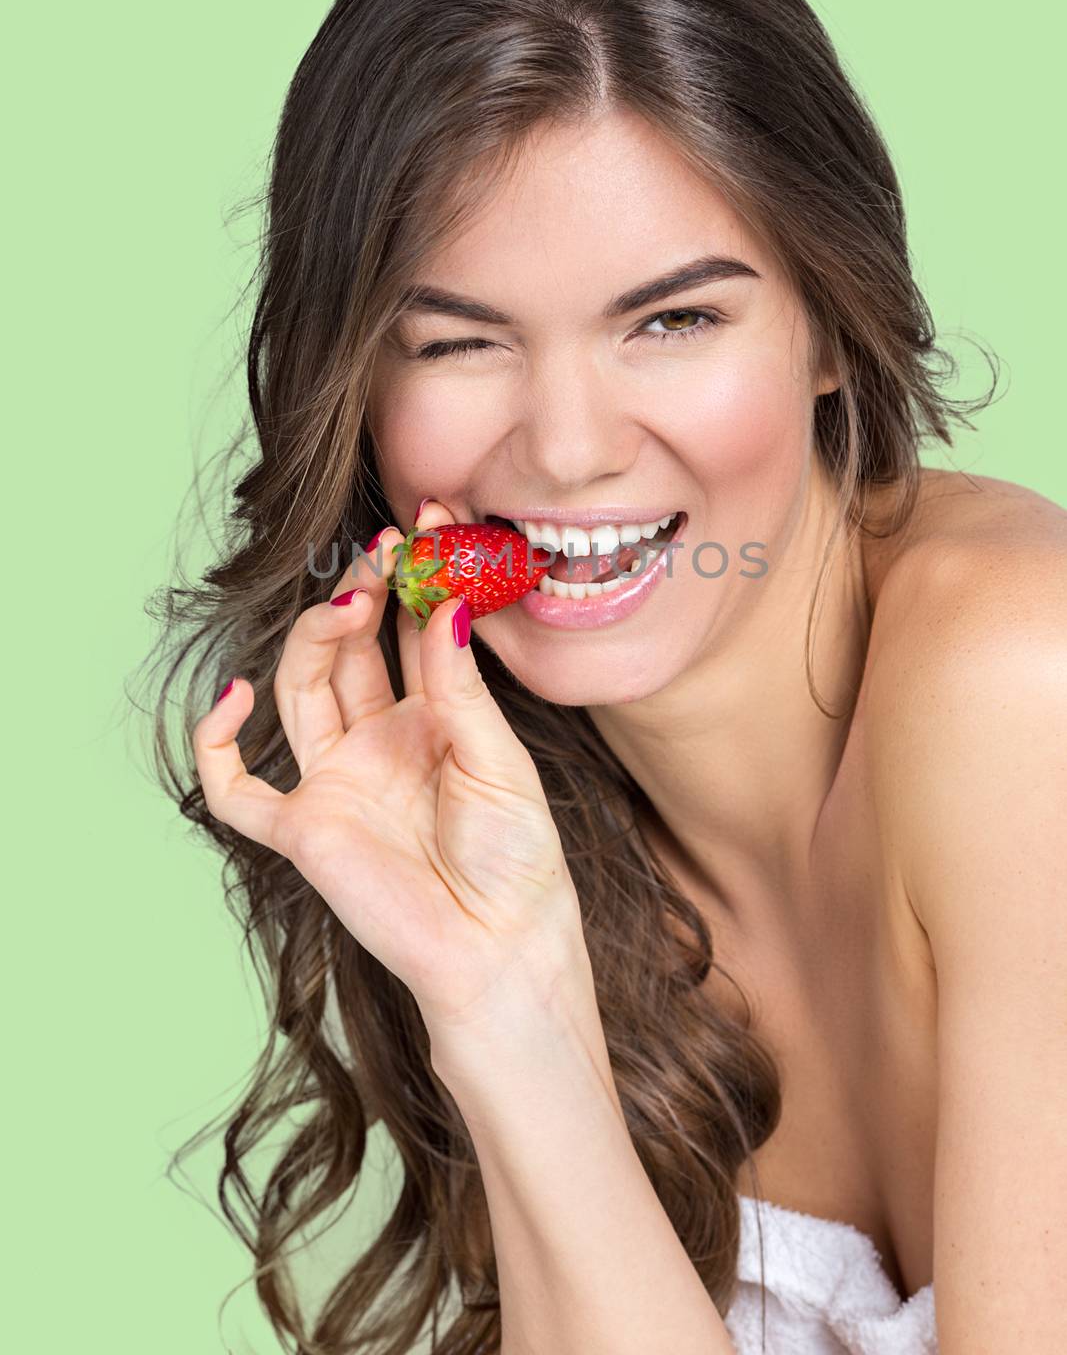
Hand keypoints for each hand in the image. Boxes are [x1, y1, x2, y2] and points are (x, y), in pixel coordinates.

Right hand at [192, 500, 579, 1033]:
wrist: (503, 948)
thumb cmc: (517, 859)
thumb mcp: (497, 759)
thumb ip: (459, 686)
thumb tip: (443, 602)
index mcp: (430, 719)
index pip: (407, 630)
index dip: (412, 578)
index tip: (428, 520)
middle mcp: (375, 741)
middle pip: (347, 649)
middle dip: (362, 592)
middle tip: (386, 550)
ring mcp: (335, 782)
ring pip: (300, 689)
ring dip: (314, 637)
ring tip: (350, 601)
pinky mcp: (303, 829)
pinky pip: (236, 790)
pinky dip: (217, 746)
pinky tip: (236, 695)